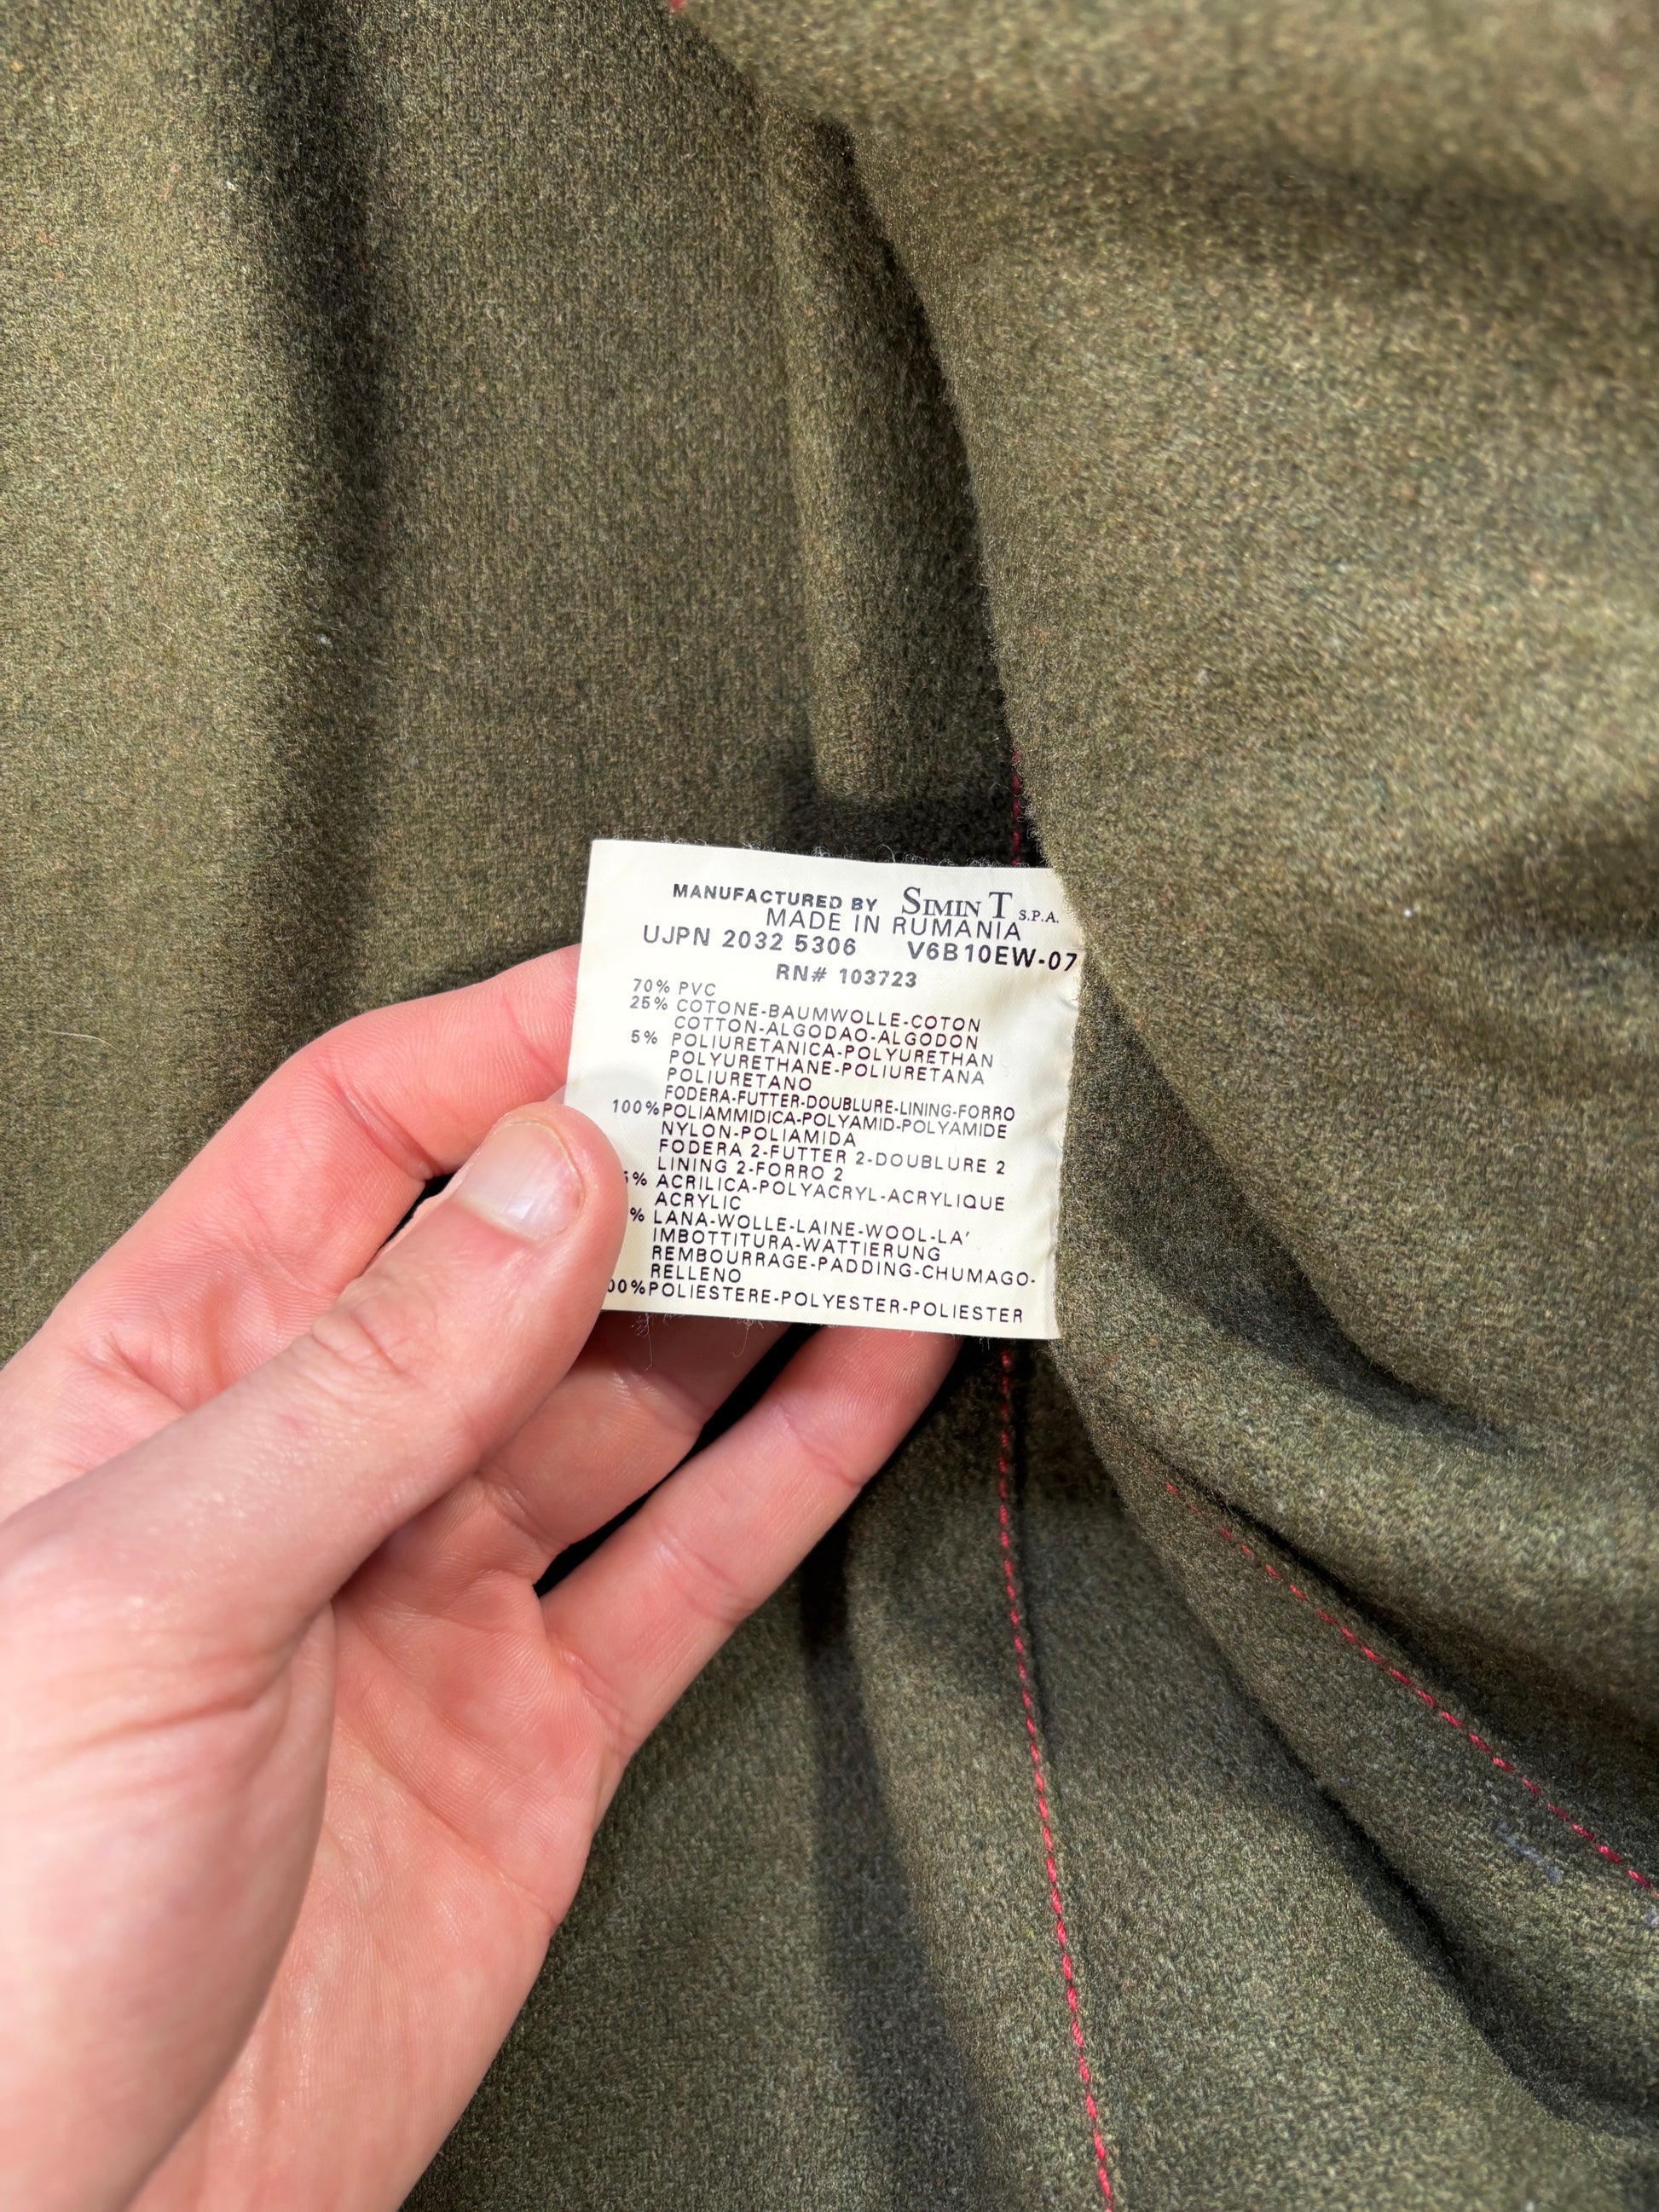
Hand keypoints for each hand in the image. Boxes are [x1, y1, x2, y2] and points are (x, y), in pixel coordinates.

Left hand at [0, 947, 956, 2211]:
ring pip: (638, 1395)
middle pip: (528, 1252)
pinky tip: (887, 1364)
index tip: (667, 982)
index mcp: (170, 1378)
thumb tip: (557, 1171)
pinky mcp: (540, 1729)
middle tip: (826, 1068)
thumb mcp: (152, 1592)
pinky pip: (694, 1559)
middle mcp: (318, 1463)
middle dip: (676, 1154)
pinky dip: (798, 1460)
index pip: (355, 1135)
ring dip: (766, 1290)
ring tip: (896, 1183)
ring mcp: (440, 1593)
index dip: (508, 1042)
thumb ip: (370, 1379)